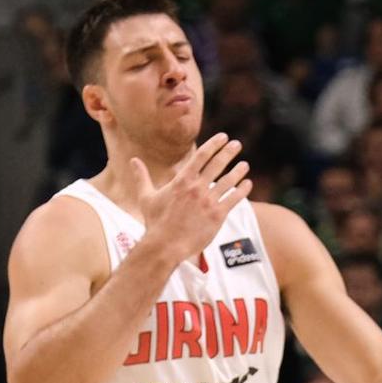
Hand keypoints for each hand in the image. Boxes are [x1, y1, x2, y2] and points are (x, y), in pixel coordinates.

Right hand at [130, 133, 249, 262]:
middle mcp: (197, 188)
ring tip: (245, 165)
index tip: (223, 137)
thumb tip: (133, 160)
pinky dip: (242, 190)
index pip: (201, 156)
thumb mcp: (146, 197)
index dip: (214, 144)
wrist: (166, 245)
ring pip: (228, 181)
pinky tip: (248, 184)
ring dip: (238, 171)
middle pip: (217, 164)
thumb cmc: (155, 222)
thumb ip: (142, 177)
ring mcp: (208, 201)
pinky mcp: (217, 215)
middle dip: (228, 152)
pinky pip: (234, 199)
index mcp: (181, 180)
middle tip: (237, 144)